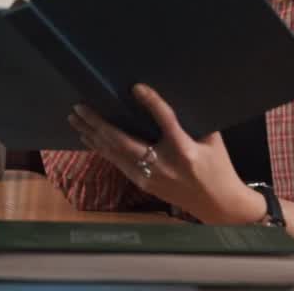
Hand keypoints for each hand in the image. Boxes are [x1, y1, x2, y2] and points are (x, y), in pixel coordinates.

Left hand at [68, 84, 263, 224]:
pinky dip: (101, 149)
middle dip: (98, 123)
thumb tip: (162, 97)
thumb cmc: (217, 167)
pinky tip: (89, 139)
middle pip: (122, 141)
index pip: (166, 120)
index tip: (135, 87)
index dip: (151, 102)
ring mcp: (149, 177)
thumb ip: (190, 119)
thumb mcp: (212, 140)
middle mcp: (162, 165)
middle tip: (79, 107)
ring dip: (92, 135)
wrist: (218, 205)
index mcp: (185, 149)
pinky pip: (117, 163)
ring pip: (114, 154)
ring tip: (75, 119)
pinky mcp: (143, 184)